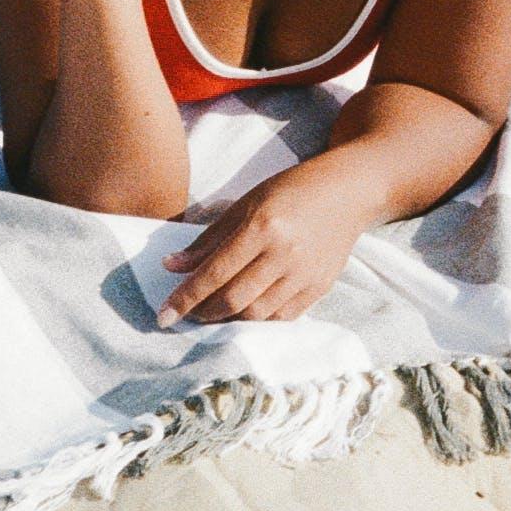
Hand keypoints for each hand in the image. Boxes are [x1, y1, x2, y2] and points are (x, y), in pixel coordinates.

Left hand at [156, 163, 378, 326]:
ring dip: (229, 319)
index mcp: (262, 226)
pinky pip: (282, 317)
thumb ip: (208, 240)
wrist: (347, 193)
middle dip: (203, 313)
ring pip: (257, 313)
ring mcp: (305, 274)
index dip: (185, 298)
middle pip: (234, 299)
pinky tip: (245, 310)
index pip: (214, 273)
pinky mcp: (320, 287)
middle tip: (186, 314)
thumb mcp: (244, 205)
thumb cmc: (289, 191)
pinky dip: (258, 319)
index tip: (163, 316)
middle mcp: (284, 253)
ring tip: (213, 311)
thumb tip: (171, 266)